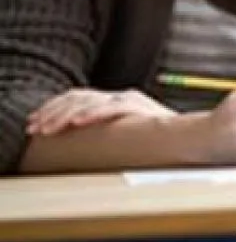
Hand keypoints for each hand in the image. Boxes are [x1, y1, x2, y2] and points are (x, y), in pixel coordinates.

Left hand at [27, 89, 175, 135]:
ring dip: (64, 116)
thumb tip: (77, 144)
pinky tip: (78, 122)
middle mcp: (121, 97)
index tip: (35, 123)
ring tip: (49, 128)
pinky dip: (93, 114)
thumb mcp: (126, 136)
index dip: (53, 108)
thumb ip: (107, 134)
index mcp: (116, 101)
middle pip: (78, 97)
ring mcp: (131, 101)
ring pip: (90, 102)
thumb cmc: (160, 143)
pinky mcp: (141, 109)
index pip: (77, 97)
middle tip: (35, 128)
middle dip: (52, 112)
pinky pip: (112, 108)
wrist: (193, 138)